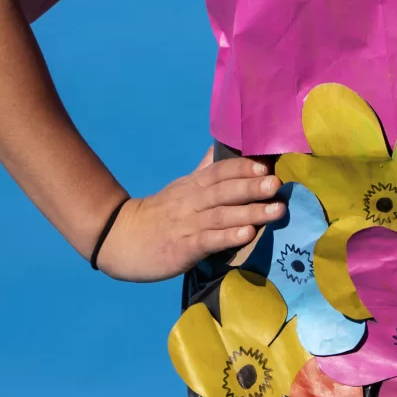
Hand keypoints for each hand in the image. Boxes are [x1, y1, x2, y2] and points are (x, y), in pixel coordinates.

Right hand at [94, 153, 284, 281]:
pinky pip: (208, 241)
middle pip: (224, 190)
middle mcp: (192, 202)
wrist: (119, 238)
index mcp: (193, 186)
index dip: (243, 167)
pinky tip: (247, 235)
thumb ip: (204, 170)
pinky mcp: (182, 248)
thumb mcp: (181, 187)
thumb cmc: (158, 214)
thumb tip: (222, 148)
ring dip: (250, 212)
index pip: (220, 171)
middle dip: (252, 186)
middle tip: (277, 184)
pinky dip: (228, 238)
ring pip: (222, 215)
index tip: (267, 165)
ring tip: (276, 210)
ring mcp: (187, 225)